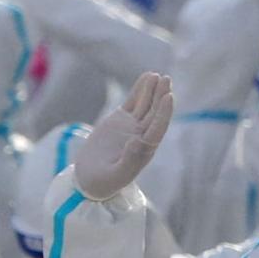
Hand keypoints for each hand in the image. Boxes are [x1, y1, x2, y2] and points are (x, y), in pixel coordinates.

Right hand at [73, 72, 172, 200]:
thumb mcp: (116, 175)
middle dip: (160, 96)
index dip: (163, 113)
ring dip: (152, 90)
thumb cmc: (103, 182)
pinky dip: (140, 90)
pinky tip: (147, 77)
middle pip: (154, 113)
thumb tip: (140, 141)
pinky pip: (133, 102)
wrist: (89, 179)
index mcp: (145, 150)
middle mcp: (142, 136)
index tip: (168, 97)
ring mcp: (133, 127)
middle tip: (166, 79)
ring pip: (145, 105)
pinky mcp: (121, 120)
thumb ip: (130, 160)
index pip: (157, 128)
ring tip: (158, 75)